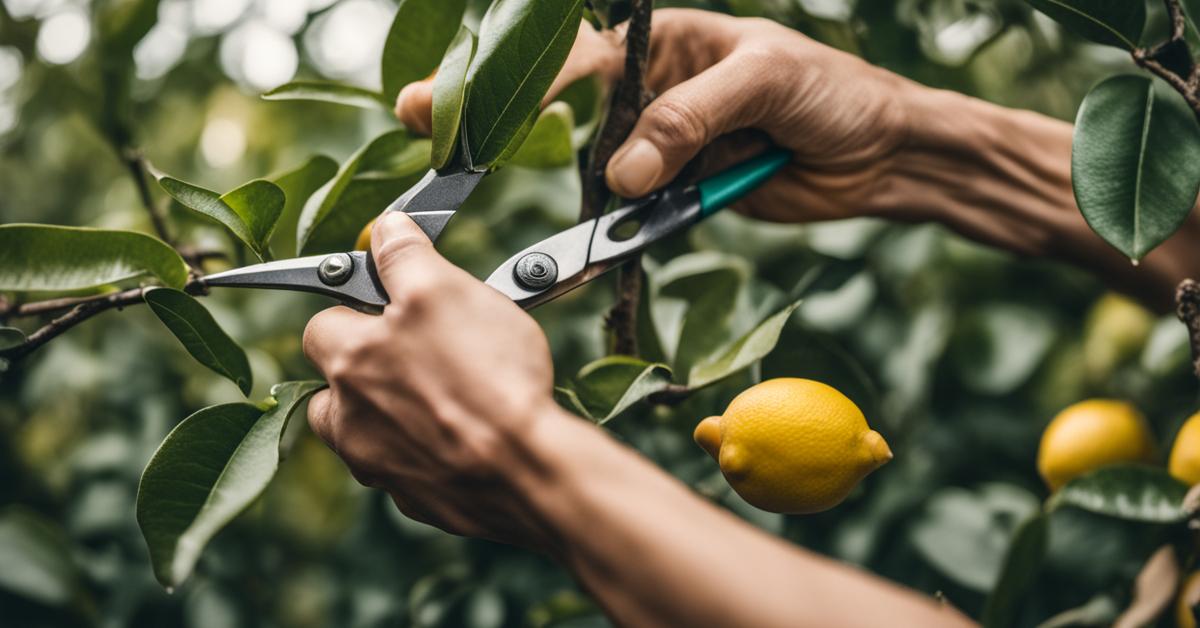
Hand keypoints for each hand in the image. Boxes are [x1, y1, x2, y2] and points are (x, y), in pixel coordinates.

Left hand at [302, 212, 559, 547]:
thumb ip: (405, 257)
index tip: (395, 305)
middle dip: (371, 366)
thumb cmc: (487, 379)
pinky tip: (471, 437)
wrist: (528, 472)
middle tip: (426, 352)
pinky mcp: (419, 501)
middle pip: (338, 385)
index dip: (358, 308)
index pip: (322, 322)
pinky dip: (432, 454)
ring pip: (369, 433)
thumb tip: (385, 228)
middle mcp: (349, 421)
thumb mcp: (446, 292)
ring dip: (394, 414)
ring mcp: (380, 469)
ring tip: (446, 396)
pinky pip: (412, 470)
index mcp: (348, 363)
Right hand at [396, 8, 917, 221]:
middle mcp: (654, 93)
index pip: (579, 56)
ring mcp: (665, 148)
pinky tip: (579, 257)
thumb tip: (619, 173)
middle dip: (499, 121)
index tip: (459, 100)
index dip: (516, 76)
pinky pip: (636, 218)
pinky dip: (611, 238)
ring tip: (491, 203)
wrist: (883, 154)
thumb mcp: (766, 80)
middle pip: (566, 110)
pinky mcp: (683, 197)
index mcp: (665, 44)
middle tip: (427, 126)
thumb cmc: (834, 93)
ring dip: (559, 197)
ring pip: (596, 172)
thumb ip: (689, 117)